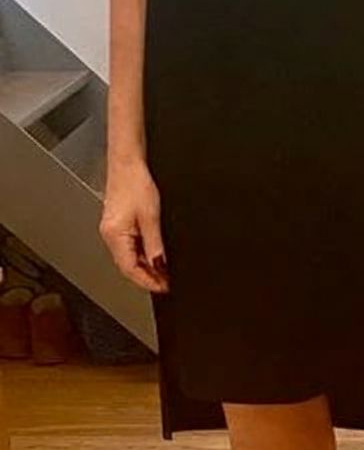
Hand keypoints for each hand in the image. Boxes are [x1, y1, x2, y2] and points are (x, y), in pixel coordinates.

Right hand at [99, 158, 169, 293]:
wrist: (127, 162)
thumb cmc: (135, 182)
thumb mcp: (151, 217)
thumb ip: (155, 244)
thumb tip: (161, 265)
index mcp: (114, 235)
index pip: (130, 269)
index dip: (147, 281)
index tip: (163, 287)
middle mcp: (110, 235)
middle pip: (128, 266)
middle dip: (147, 277)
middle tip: (166, 283)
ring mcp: (112, 230)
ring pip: (129, 257)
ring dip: (145, 267)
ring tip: (163, 273)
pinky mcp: (117, 224)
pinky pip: (129, 247)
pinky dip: (142, 255)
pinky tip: (154, 256)